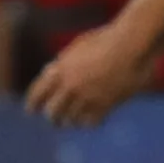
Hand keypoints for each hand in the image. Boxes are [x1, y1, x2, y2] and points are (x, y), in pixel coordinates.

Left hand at [26, 24, 150, 127]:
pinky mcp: (105, 105)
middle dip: (54, 117)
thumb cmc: (108, 39)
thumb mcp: (78, 46)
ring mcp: (87, 97)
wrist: (132, 44)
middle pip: (52, 113)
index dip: (32, 104)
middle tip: (56, 121)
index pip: (37, 93)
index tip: (31, 111)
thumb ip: (63, 61)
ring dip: (73, 120)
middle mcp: (70, 85)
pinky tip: (94, 118)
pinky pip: (90, 123)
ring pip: (71, 120)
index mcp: (60, 68)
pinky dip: (90, 121)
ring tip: (74, 120)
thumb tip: (50, 74)